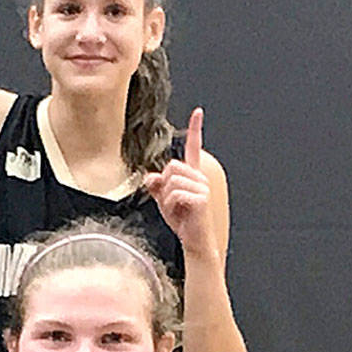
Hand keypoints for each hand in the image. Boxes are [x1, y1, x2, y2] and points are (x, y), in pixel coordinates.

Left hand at [141, 108, 217, 260]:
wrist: (194, 240)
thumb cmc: (182, 219)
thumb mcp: (164, 201)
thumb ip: (156, 186)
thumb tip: (149, 176)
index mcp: (192, 174)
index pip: (193, 147)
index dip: (195, 129)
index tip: (198, 112)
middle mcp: (200, 177)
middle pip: (171, 166)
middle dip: (165, 185)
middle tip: (172, 201)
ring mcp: (202, 187)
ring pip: (171, 181)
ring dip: (167, 198)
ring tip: (177, 209)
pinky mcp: (201, 198)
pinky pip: (174, 195)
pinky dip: (171, 206)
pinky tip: (181, 213)